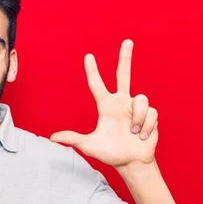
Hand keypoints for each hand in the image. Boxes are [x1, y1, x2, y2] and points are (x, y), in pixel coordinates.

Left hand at [50, 39, 157, 167]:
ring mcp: (136, 108)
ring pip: (140, 99)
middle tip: (127, 41)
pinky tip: (142, 135)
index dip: (93, 71)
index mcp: (106, 106)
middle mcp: (121, 102)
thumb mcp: (89, 145)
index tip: (88, 56)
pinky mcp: (150, 114)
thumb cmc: (110, 153)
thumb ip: (73, 139)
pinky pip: (150, 112)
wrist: (132, 162)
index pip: (97, 84)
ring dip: (137, 119)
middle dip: (125, 58)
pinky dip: (146, 126)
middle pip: (124, 74)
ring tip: (133, 133)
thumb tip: (52, 138)